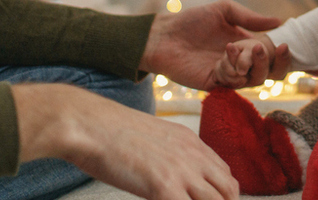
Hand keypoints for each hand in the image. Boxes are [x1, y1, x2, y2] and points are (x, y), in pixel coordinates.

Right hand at [13, 83, 237, 199]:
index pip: (225, 173)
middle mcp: (194, 156)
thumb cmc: (109, 133)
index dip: (222, 194)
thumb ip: (169, 155)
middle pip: (229, 190)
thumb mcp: (152, 138)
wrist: (89, 124)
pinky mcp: (165, 188)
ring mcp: (182, 172)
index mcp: (191, 142)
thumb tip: (166, 177)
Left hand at [139, 0, 280, 90]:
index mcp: (247, 45)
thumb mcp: (223, 10)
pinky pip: (233, 83)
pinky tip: (221, 59)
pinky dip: (232, 72)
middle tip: (259, 48)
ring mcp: (228, 74)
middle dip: (269, 61)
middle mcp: (241, 62)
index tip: (285, 44)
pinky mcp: (214, 84)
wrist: (163, 35)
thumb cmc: (192, 20)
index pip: (273, 54)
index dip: (282, 53)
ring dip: (250, 65)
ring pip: (254, 80)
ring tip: (235, 49)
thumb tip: (279, 21)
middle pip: (269, 72)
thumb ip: (249, 17)